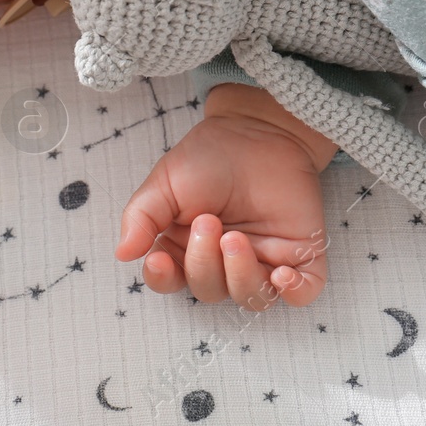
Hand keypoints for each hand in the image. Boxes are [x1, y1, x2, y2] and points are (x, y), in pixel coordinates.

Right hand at [114, 84, 334, 309]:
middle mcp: (223, 261)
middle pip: (209, 290)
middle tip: (208, 221)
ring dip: (241, 275)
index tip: (159, 258)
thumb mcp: (165, 181)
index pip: (171, 282)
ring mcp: (263, 259)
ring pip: (251, 297)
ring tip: (236, 238)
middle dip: (204, 262)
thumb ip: (142, 216)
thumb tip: (122, 254)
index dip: (164, 279)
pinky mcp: (299, 254)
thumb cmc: (209, 155)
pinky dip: (294, 292)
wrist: (258, 129)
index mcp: (186, 248)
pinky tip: (282, 274)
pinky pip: (303, 292)